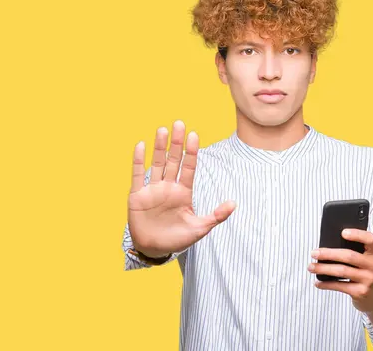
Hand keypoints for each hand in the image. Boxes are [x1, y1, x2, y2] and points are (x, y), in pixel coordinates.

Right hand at [127, 120, 235, 258]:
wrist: (153, 250)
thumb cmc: (177, 240)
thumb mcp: (200, 229)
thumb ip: (216, 216)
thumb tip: (234, 203)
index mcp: (183, 192)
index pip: (189, 168)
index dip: (191, 152)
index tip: (195, 135)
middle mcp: (168, 187)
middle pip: (173, 160)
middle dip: (177, 143)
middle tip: (179, 123)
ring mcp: (153, 190)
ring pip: (157, 163)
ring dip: (159, 147)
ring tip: (162, 130)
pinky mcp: (137, 196)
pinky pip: (138, 175)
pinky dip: (139, 161)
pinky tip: (141, 145)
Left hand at [308, 229, 372, 313]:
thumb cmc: (362, 272)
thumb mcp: (364, 261)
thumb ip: (352, 251)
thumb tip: (325, 247)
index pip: (370, 239)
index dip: (357, 235)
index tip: (342, 232)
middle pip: (349, 256)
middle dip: (328, 254)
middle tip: (314, 253)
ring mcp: (369, 280)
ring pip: (342, 271)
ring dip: (323, 268)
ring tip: (310, 267)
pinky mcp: (361, 292)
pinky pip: (340, 286)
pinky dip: (326, 284)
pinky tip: (317, 282)